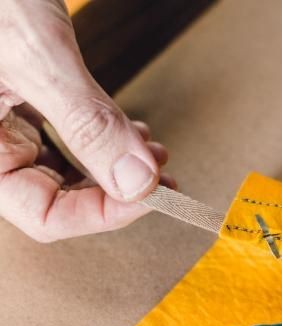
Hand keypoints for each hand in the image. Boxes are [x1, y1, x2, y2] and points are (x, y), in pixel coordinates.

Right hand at [0, 0, 170, 240]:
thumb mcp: (35, 52)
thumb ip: (85, 120)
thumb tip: (138, 181)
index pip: (44, 215)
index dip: (103, 214)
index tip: (153, 193)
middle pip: (61, 199)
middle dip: (118, 191)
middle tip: (163, 177)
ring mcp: (6, 126)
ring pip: (70, 172)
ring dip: (117, 169)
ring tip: (155, 155)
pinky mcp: (24, 104)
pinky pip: (68, 140)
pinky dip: (105, 141)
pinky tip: (132, 134)